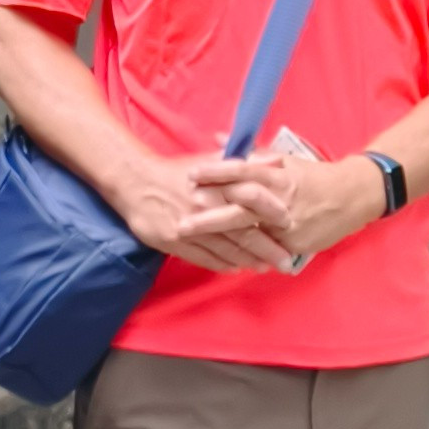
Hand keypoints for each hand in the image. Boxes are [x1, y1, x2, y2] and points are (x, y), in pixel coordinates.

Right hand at [110, 149, 298, 276]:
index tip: (293, 228)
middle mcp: (207, 210)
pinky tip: (234, 269)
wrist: (136, 181)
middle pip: (244, 234)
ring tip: (264, 267)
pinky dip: (221, 265)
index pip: (253, 207)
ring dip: (247, 261)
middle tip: (286, 263)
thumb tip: (278, 159)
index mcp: (218, 188)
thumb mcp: (213, 160)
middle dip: (267, 250)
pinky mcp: (175, 242)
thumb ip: (247, 162)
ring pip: (225, 250)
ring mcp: (190, 228)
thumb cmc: (176, 170)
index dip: (273, 220)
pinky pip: (203, 258)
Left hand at [188, 149, 385, 265]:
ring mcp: (288, 224)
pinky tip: (218, 257)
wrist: (353, 197)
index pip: (244, 170)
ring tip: (196, 240)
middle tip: (182, 219)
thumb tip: (217, 138)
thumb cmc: (313, 176)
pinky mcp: (295, 244)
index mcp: (279, 175)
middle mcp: (282, 199)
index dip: (217, 172)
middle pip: (242, 206)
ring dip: (220, 237)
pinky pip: (264, 250)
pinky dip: (242, 253)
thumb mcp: (285, 160)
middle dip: (210, 215)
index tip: (192, 174)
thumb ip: (249, 152)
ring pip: (250, 232)